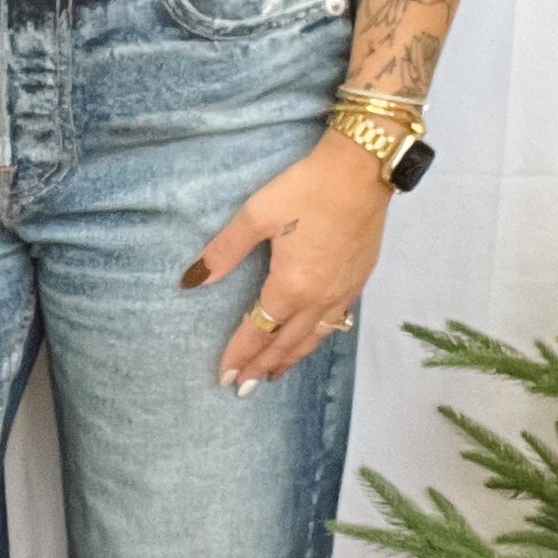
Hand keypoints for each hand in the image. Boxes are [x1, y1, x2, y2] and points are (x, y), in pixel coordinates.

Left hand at [186, 135, 389, 388]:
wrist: (363, 170)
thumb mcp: (257, 214)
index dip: (240, 354)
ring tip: (274, 374)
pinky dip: (317, 340)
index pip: (259, 331)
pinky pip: (335, 323)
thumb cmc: (307, 188)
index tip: (225, 376)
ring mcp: (344, 292)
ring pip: (314, 339)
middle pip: (287, 343)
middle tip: (243, 387)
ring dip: (291, 359)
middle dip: (263, 366)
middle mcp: (320, 298)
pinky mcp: (359, 280)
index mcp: (292, 286)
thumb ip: (225, 251)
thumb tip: (194, 280)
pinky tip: (312, 339)